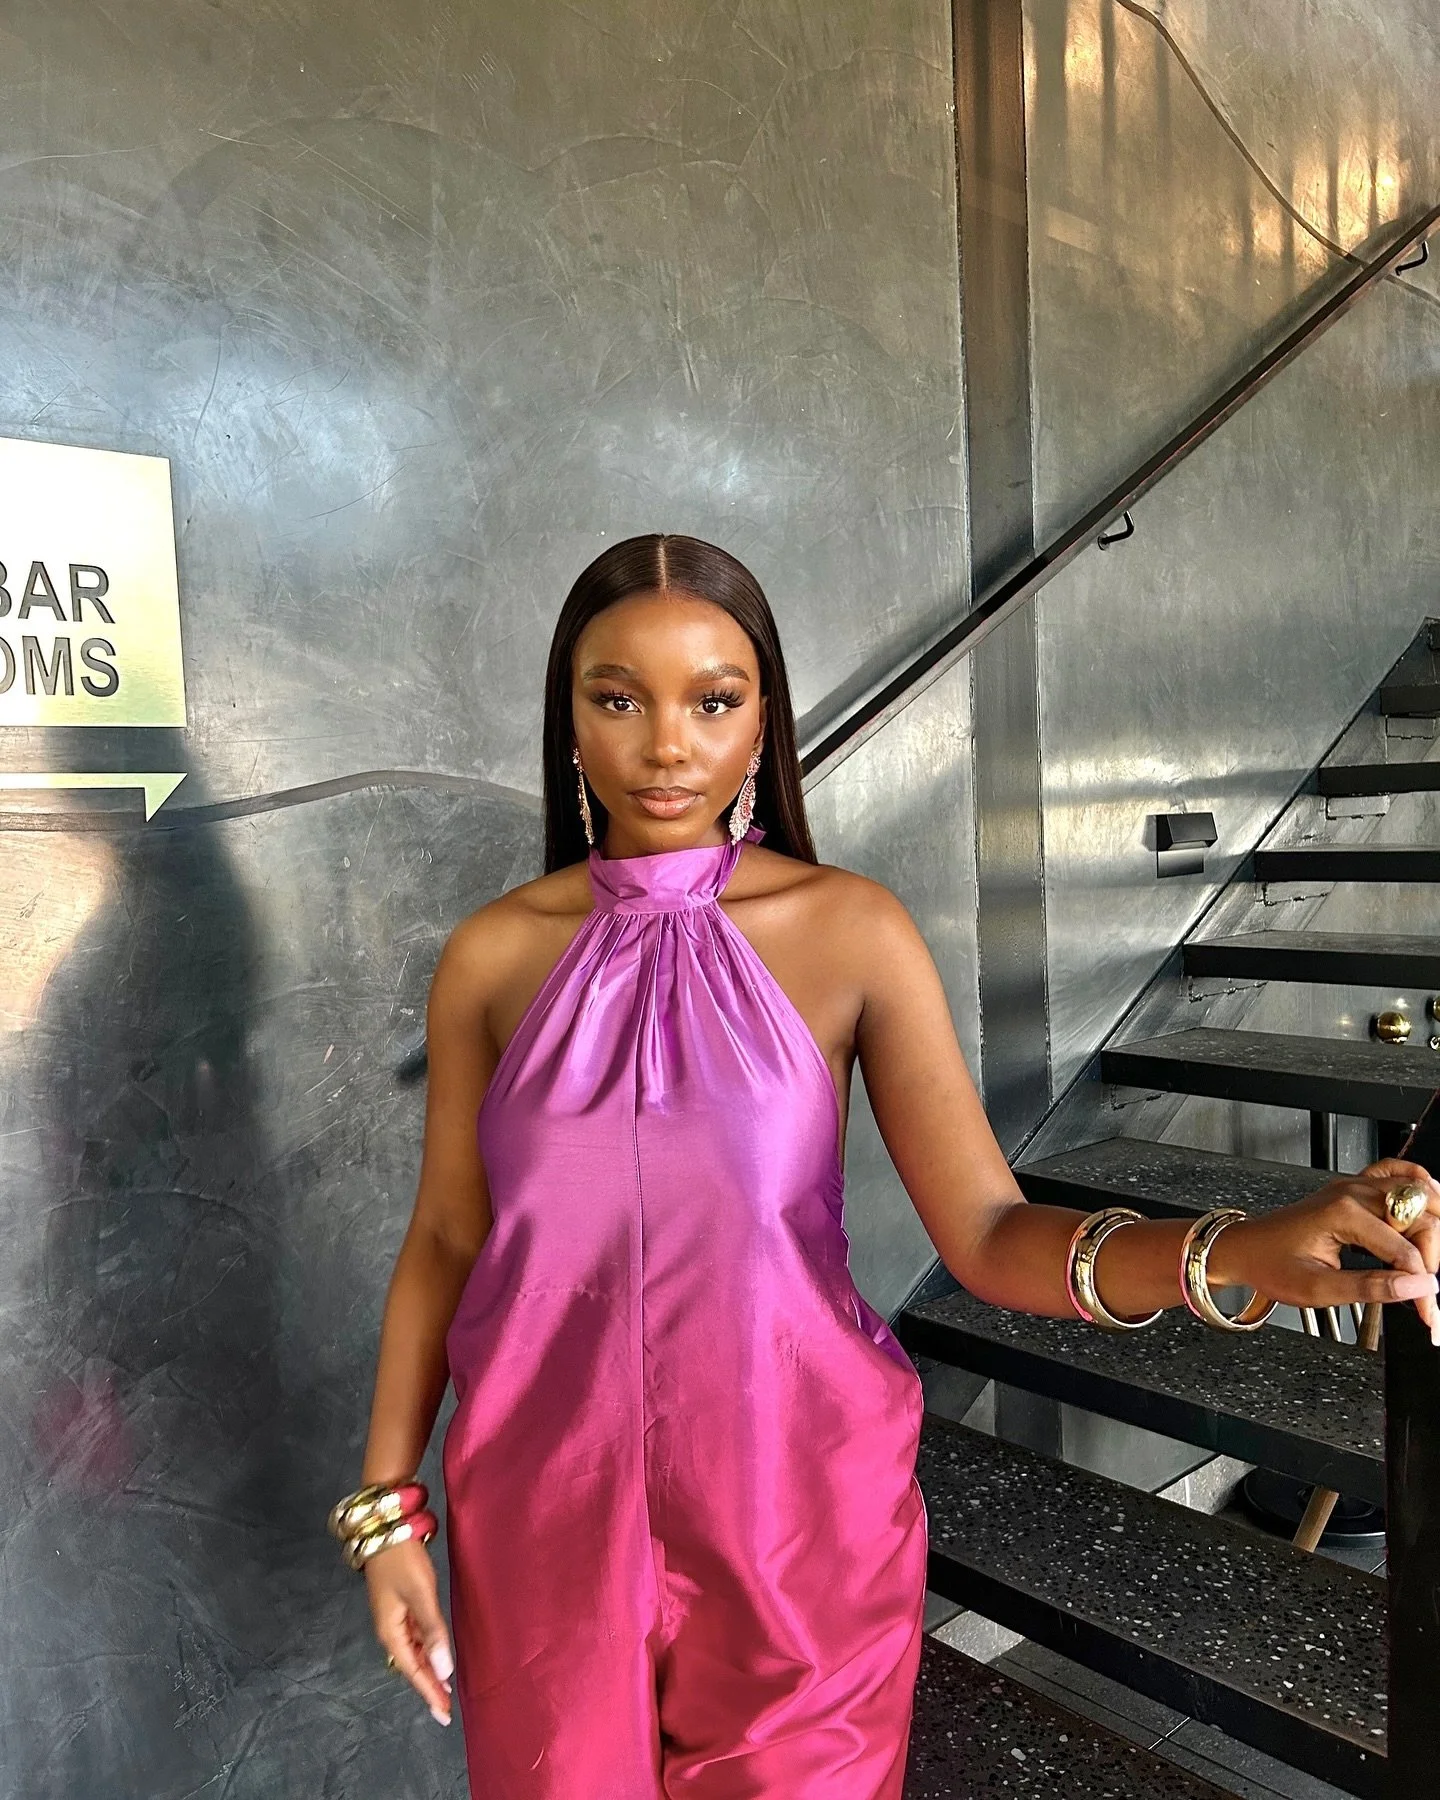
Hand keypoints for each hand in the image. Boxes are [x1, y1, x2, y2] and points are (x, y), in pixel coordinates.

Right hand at [365, 1539, 454, 1725]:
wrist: (386, 1529)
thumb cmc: (402, 1561)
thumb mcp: (421, 1595)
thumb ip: (433, 1631)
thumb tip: (443, 1670)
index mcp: (391, 1632)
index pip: (413, 1671)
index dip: (429, 1692)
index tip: (444, 1715)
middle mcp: (390, 1630)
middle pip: (412, 1665)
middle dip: (429, 1686)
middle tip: (446, 1710)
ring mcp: (394, 1617)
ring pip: (414, 1652)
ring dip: (428, 1670)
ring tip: (445, 1689)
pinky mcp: (400, 1605)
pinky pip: (415, 1637)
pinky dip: (426, 1650)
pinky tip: (436, 1656)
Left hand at [1209, 1159, 1439, 1341]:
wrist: (1245, 1249)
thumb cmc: (1272, 1265)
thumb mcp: (1318, 1289)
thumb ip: (1371, 1288)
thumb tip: (1417, 1288)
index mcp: (1343, 1215)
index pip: (1404, 1252)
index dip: (1420, 1286)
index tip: (1427, 1312)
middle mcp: (1352, 1193)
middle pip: (1419, 1218)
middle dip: (1430, 1259)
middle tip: (1425, 1295)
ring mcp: (1353, 1186)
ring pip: (1415, 1193)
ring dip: (1431, 1226)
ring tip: (1429, 1261)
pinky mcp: (1353, 1189)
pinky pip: (1394, 1173)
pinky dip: (1418, 1184)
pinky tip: (1432, 1201)